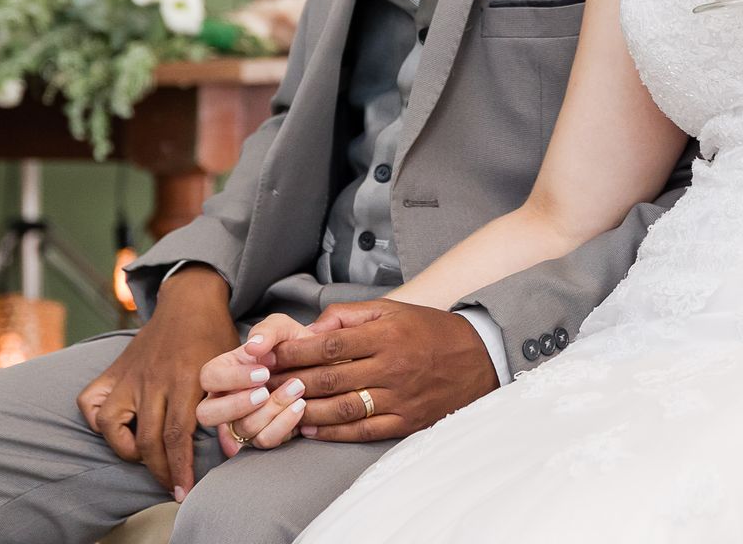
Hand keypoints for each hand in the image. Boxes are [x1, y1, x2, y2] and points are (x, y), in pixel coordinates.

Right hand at [75, 266, 239, 500]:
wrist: (191, 300)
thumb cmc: (216, 336)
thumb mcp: (233, 367)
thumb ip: (232, 404)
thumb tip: (232, 448)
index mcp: (186, 378)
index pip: (177, 436)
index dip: (180, 469)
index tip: (184, 492)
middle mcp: (154, 379)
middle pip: (148, 439)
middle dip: (160, 471)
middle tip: (171, 487)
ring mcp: (130, 375)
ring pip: (112, 425)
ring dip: (127, 450)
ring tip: (145, 456)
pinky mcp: (115, 370)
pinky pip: (91, 402)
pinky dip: (98, 420)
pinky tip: (117, 429)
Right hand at [195, 315, 314, 454]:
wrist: (322, 366)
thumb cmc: (295, 345)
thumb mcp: (283, 328)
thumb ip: (268, 331)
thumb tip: (252, 346)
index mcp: (224, 369)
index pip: (208, 377)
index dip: (231, 378)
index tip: (263, 372)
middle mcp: (227, 398)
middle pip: (207, 414)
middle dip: (236, 405)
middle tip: (265, 392)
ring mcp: (243, 420)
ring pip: (242, 428)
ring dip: (271, 410)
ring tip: (297, 390)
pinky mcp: (263, 435)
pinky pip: (264, 441)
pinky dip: (283, 425)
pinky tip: (300, 407)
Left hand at [265, 300, 499, 442]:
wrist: (479, 359)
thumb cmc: (429, 330)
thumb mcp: (392, 310)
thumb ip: (350, 316)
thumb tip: (312, 327)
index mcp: (387, 335)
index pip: (330, 345)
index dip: (296, 352)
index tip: (270, 356)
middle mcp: (392, 367)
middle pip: (330, 378)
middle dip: (291, 382)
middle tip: (263, 385)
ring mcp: (399, 398)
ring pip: (342, 409)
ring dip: (306, 410)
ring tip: (280, 407)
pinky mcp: (406, 422)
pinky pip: (362, 431)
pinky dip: (332, 432)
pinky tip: (310, 427)